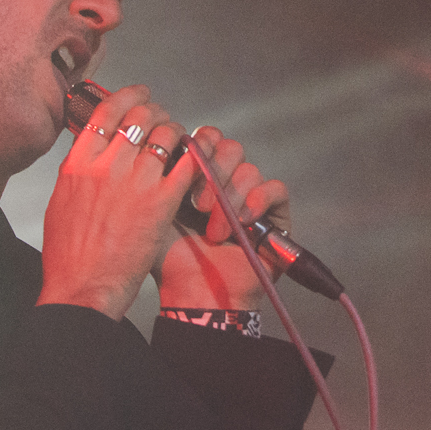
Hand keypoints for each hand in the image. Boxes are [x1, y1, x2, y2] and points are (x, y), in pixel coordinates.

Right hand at [38, 84, 196, 321]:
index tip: (139, 94)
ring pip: (167, 134)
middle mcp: (107, 164)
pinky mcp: (161, 202)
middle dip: (157, 112)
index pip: (107, 112)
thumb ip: (76, 175)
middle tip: (163, 120)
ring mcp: (136, 181)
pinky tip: (196, 163)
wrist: (83, 288)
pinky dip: (194, 159)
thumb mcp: (60, 204)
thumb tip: (86, 157)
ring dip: (177, 134)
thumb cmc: (68, 257)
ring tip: (181, 143)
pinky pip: (187, 164)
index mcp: (78, 163)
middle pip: (140, 116)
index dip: (128, 96)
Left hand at [156, 125, 290, 310]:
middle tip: (196, 205)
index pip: (208, 138)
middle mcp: (227, 181)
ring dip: (229, 198)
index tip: (183, 166)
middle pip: (230, 146)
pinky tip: (242, 220)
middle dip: (211, 172)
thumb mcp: (155, 211)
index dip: (199, 145)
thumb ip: (159, 175)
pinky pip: (275, 188)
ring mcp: (252, 196)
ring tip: (213, 230)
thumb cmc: (171, 259)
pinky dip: (257, 200)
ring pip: (249, 168)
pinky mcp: (275, 214)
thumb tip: (161, 141)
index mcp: (198, 175)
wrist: (193, 292)